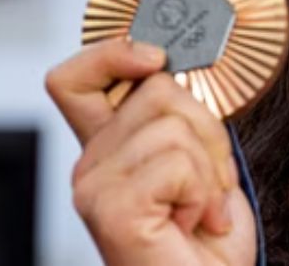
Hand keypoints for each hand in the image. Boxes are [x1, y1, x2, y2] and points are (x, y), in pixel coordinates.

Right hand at [46, 38, 256, 264]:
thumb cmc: (210, 238)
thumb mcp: (202, 160)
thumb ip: (183, 117)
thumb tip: (183, 69)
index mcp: (109, 148)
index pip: (77, 78)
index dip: (112, 51)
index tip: (155, 57)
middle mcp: (91, 165)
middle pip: (156, 88)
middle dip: (208, 130)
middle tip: (211, 182)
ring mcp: (93, 187)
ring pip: (173, 122)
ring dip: (211, 168)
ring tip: (203, 209)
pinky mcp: (111, 209)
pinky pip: (177, 161)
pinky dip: (205, 192)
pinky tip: (194, 223)